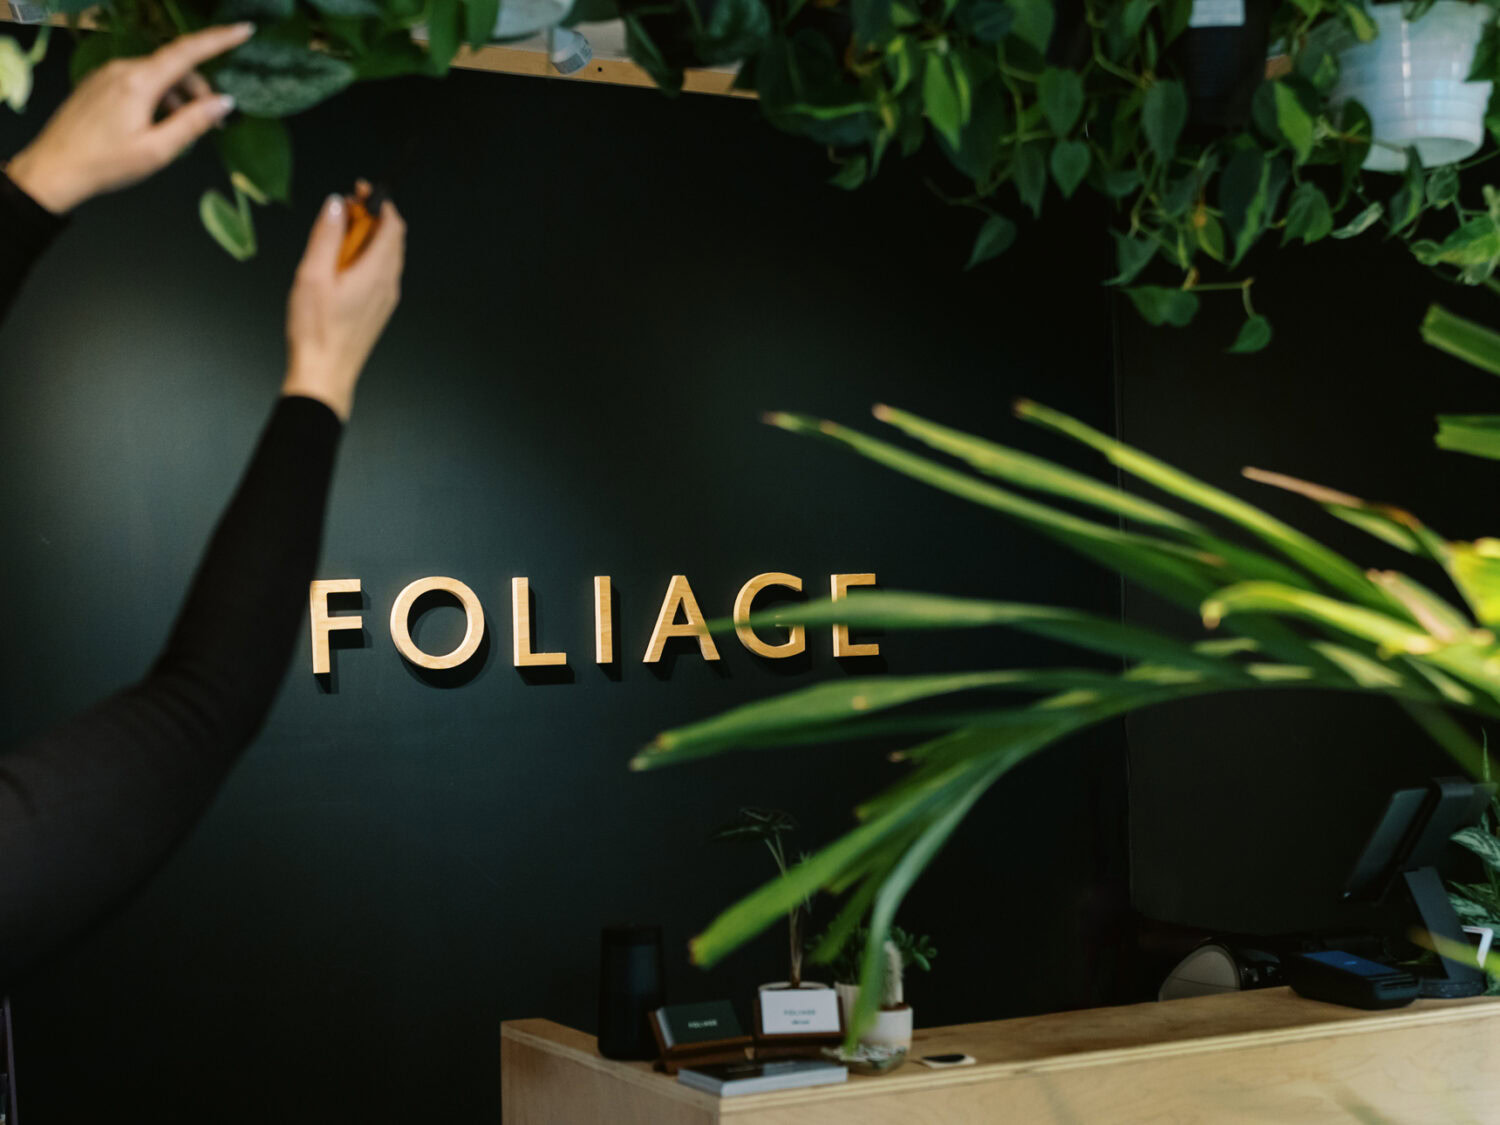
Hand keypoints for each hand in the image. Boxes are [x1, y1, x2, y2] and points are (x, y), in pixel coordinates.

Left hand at [6, 24, 252, 213]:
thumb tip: (224, 102)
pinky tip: (157, 125)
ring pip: (157, 75)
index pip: (186, 52)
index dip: (218, 39)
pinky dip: (158, 97)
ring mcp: (108, 74)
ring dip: (178, 97)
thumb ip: (193, 123)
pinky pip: (139, 81)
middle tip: (212, 124)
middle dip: (199, 89)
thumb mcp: (157, 150)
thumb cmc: (106, 164)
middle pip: (174, 67)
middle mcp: (122, 69)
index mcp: (139, 82)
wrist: (54, 169)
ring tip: (180, 132)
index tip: (244, 30)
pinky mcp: (99, 83)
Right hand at [281, 190, 405, 420]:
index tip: (359, 190)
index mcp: (378, 272)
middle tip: (344, 209)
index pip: (393, 226)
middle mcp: (389, 284)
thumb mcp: (313, 274)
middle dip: (372, 217)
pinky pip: (379, 274)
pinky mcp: (377, 310)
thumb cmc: (316, 329)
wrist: (324, 373)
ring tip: (338, 234)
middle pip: (392, 239)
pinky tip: (340, 264)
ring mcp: (386, 299)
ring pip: (386, 257)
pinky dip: (365, 258)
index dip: (379, 202)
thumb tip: (336, 204)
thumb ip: (325, 235)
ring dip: (367, 238)